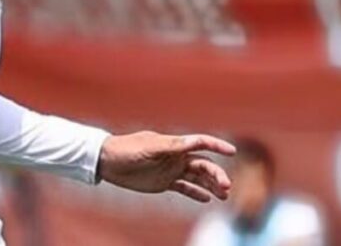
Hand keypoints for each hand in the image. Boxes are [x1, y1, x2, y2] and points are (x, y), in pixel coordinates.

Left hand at [96, 131, 235, 202]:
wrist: (108, 162)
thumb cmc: (127, 150)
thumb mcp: (149, 148)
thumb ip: (171, 146)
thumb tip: (192, 142)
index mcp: (174, 145)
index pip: (200, 143)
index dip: (217, 145)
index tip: (232, 151)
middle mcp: (176, 157)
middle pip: (203, 164)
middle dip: (216, 174)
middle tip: (226, 187)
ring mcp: (171, 169)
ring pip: (197, 177)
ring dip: (211, 185)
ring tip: (223, 195)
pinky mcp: (164, 182)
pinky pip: (185, 188)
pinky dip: (196, 192)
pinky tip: (207, 198)